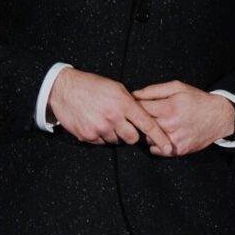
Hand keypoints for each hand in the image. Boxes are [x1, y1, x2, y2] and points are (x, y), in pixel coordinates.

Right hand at [49, 69, 171, 148]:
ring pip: (116, 141)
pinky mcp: (88, 136)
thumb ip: (131, 103)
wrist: (64, 89)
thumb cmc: (92, 86)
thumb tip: (143, 115)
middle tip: (122, 124)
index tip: (169, 148)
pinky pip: (101, 142)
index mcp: (124, 104)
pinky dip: (100, 136)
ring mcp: (100, 128)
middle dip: (131, 135)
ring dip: (114, 134)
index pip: (147, 124)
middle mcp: (114, 118)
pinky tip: (93, 122)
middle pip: (133, 138)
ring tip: (103, 119)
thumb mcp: (116, 88)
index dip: (160, 138)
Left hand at [131, 82, 234, 156]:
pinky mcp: (178, 150)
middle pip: (141, 125)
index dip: (135, 106)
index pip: (139, 109)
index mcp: (168, 108)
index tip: (136, 106)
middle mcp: (170, 125)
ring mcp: (174, 139)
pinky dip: (155, 144)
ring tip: (157, 125)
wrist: (218, 117)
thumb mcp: (177, 88)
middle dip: (140, 120)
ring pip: (147, 139)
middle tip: (145, 116)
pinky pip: (155, 150)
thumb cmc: (197, 100)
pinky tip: (162, 135)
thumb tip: (134, 95)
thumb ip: (153, 90)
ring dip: (148, 133)